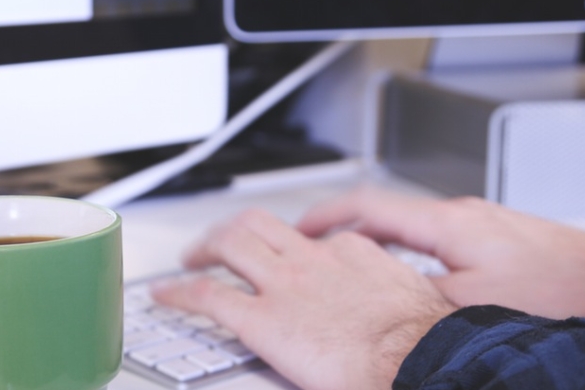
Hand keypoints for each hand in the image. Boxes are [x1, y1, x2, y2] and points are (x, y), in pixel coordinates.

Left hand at [152, 209, 454, 389]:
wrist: (416, 360)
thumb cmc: (420, 341)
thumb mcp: (410, 300)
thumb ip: (388, 295)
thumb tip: (389, 313)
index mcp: (352, 254)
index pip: (311, 238)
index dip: (290, 246)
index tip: (285, 255)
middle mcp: (312, 259)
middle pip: (259, 224)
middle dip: (233, 228)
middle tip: (218, 242)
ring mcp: (283, 285)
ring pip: (229, 243)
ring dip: (203, 246)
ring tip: (190, 257)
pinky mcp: (261, 319)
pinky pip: (207, 296)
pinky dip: (179, 292)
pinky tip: (165, 295)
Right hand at [296, 187, 584, 324]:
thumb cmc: (565, 291)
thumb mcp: (472, 310)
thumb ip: (418, 308)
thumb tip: (381, 320)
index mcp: (448, 226)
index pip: (367, 208)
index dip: (324, 218)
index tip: (298, 228)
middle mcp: (466, 219)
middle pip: (389, 220)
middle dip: (350, 238)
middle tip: (320, 255)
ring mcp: (487, 230)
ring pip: (418, 239)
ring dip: (386, 255)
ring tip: (364, 279)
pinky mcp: (507, 246)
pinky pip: (446, 251)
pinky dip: (420, 267)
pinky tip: (426, 296)